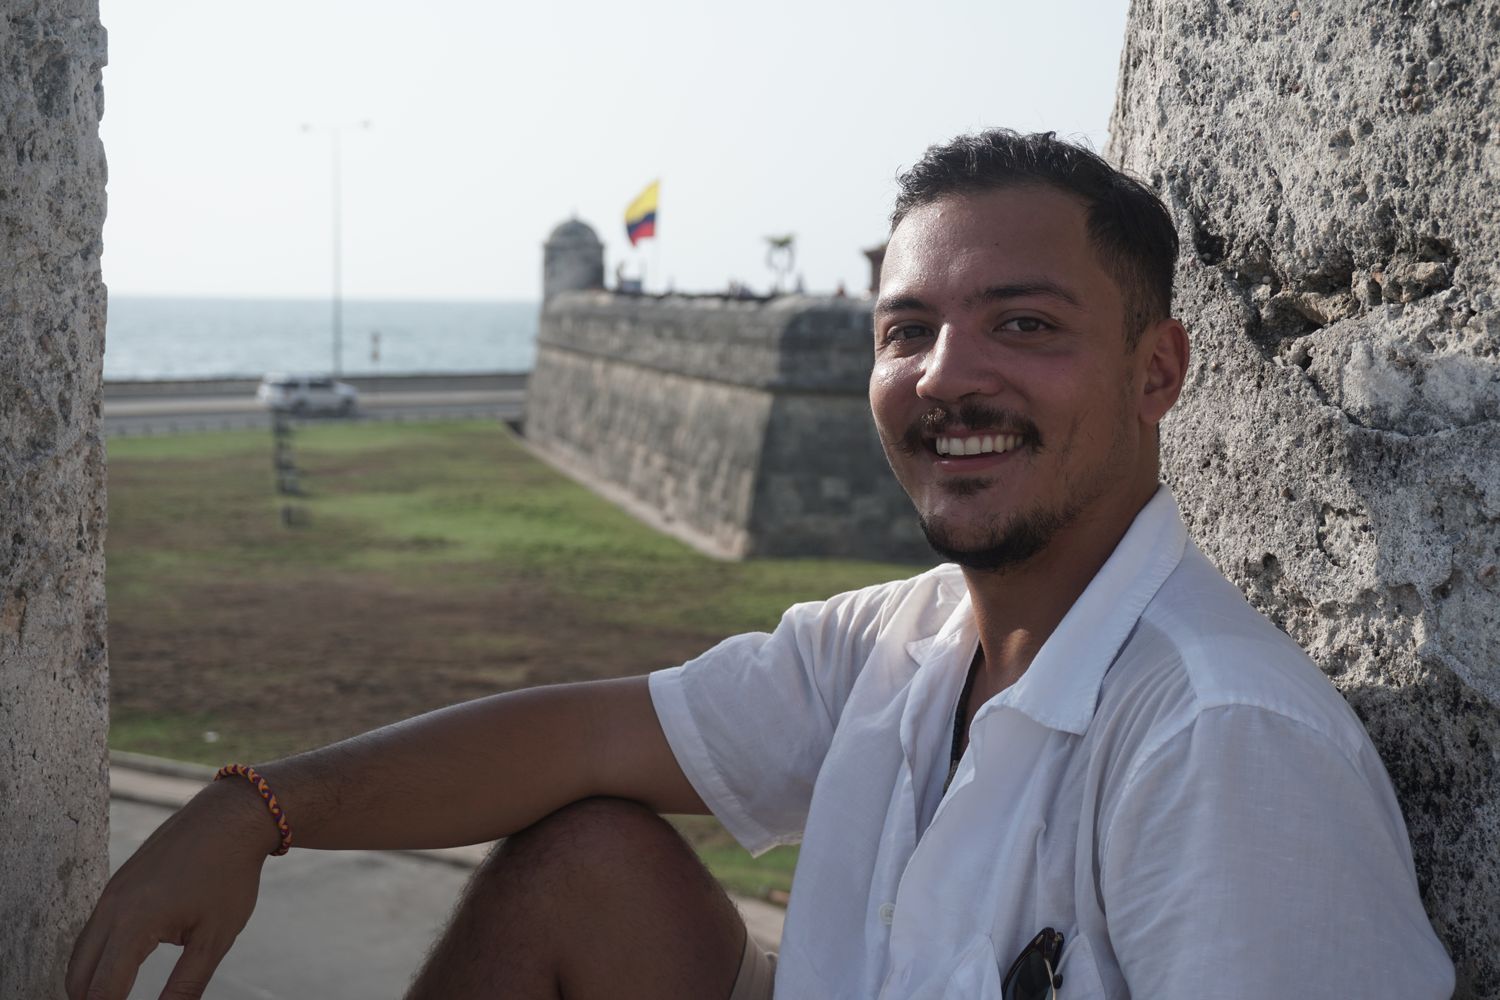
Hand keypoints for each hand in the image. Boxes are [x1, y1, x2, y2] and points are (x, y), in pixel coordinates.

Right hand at [67, 779, 279, 999]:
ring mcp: (109, 894)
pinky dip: (98, 956)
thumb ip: (187, 985)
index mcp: (134, 925)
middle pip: (79, 978)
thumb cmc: (229, 875)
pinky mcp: (116, 884)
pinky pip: (93, 930)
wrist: (230, 817)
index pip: (102, 991)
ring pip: (81, 954)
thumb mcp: (215, 937)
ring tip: (116, 997)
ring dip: (91, 981)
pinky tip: (119, 968)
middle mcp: (111, 909)